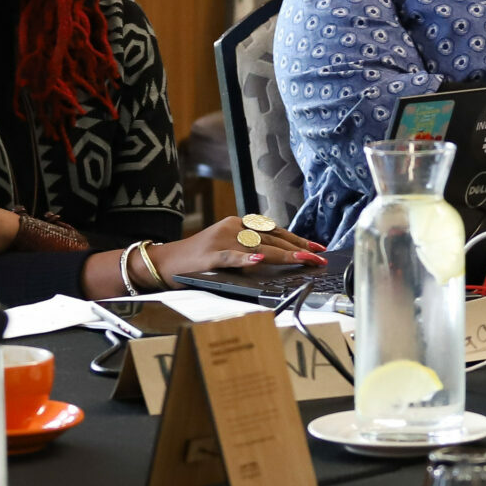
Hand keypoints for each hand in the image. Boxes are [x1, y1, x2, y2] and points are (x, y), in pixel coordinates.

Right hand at [147, 217, 326, 285]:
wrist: (166, 261)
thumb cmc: (200, 258)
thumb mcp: (229, 247)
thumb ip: (251, 247)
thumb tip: (280, 256)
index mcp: (239, 224)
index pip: (274, 231)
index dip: (297, 239)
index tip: (317, 248)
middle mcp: (233, 228)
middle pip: (272, 238)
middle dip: (298, 248)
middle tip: (319, 257)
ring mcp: (221, 240)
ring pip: (258, 247)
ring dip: (283, 254)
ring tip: (304, 258)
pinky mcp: (209, 255)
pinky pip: (230, 256)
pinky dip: (245, 259)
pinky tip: (260, 260)